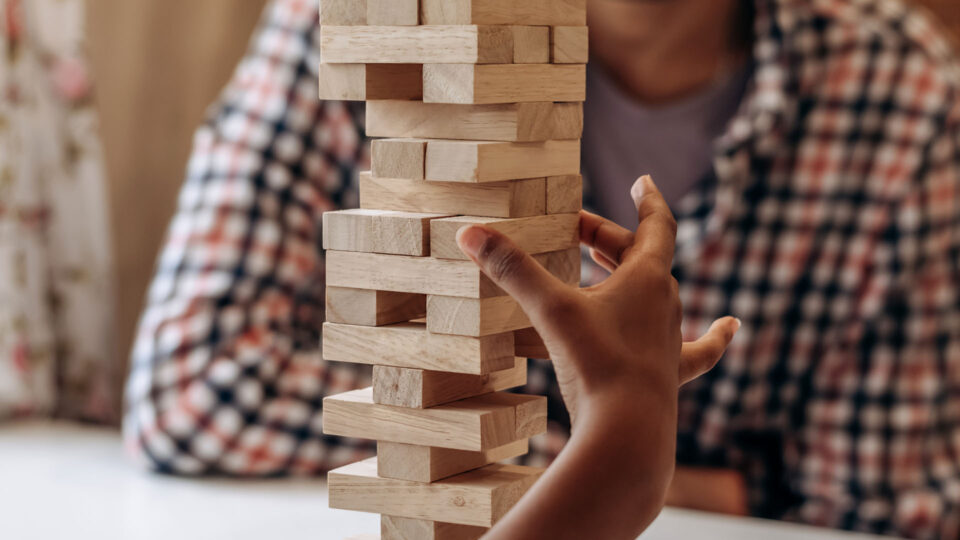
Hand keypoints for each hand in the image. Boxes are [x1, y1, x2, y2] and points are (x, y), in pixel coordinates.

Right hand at [458, 175, 739, 539]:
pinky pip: (701, 348)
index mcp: (646, 278)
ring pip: (661, 296)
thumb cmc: (595, 365)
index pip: (654, 224)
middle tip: (580, 232)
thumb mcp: (549, 310)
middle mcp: (665, 303)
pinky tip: (732, 326)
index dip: (647, 200)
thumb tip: (469, 232)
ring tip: (617, 266)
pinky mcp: (670, 374)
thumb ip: (512, 270)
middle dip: (611, 239)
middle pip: (644, 257)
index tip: (641, 181)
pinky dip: (715, 335)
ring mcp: (671, 339)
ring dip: (638, 276)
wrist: (627, 433)